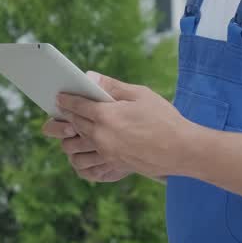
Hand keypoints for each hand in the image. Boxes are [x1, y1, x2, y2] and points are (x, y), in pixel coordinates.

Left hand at [56, 73, 192, 178]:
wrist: (182, 150)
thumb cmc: (164, 118)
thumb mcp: (140, 94)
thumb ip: (112, 86)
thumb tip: (90, 77)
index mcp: (106, 115)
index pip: (78, 105)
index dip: (67, 100)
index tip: (59, 97)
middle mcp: (102, 136)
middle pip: (76, 124)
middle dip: (67, 116)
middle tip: (62, 109)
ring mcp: (107, 153)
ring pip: (79, 144)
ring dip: (73, 136)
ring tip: (72, 128)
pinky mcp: (114, 165)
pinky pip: (90, 160)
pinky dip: (84, 153)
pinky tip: (86, 146)